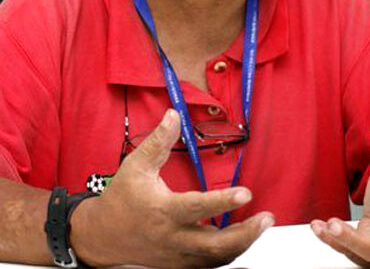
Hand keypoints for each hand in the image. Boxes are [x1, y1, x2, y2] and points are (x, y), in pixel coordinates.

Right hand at [70, 109, 274, 267]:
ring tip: (261, 225)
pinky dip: (229, 254)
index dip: (222, 201)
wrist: (103, 236)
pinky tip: (243, 239)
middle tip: (266, 218)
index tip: (246, 192)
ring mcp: (177, 255)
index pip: (196, 207)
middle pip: (214, 245)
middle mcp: (172, 237)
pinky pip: (209, 264)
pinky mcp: (179, 265)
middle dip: (245, 234)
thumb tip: (173, 114)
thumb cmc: (121, 199)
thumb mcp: (136, 166)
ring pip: (215, 258)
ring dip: (242, 243)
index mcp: (162, 211)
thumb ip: (158, 141)